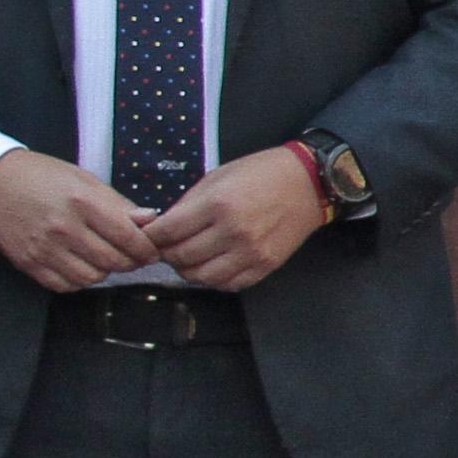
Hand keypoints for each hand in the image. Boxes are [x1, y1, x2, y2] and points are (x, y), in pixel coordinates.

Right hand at [0, 151, 156, 292]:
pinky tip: (80, 264)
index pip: (128, 237)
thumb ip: (117, 202)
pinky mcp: (29, 263)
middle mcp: (63, 228)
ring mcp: (44, 249)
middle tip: (132, 257)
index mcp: (81, 201)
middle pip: (113, 261)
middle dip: (130, 262)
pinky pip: (65, 285)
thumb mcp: (83, 179)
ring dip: (104, 271)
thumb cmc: (39, 176)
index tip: (151, 250)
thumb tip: (149, 220)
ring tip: (103, 258)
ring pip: (92, 278)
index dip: (146, 249)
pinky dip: (79, 280)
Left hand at [142, 145, 333, 292]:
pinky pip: (229, 284)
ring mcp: (250, 252)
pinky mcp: (265, 266)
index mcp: (216, 205)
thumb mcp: (217, 177)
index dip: (151, 237)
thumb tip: (161, 225)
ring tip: (186, 258)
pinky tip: (210, 266)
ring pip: (202, 277)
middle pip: (181, 257)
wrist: (309, 183)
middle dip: (166, 254)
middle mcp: (232, 232)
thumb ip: (188, 204)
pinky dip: (213, 279)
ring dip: (187, 270)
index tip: (148, 236)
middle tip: (165, 248)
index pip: (167, 232)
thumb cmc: (260, 174)